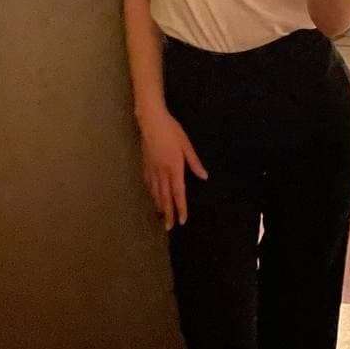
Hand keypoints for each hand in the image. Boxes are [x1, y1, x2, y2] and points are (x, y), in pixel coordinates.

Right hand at [137, 107, 207, 229]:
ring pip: (155, 192)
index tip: (182, 220)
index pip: (178, 193)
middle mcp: (162, 172)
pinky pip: (149, 184)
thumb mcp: (186, 145)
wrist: (151, 121)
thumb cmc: (172, 131)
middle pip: (165, 197)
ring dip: (159, 205)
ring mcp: (152, 169)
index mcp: (174, 168)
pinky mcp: (145, 165)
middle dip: (168, 213)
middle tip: (169, 227)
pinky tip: (153, 197)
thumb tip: (204, 176)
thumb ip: (194, 162)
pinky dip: (151, 193)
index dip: (180, 208)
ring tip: (162, 216)